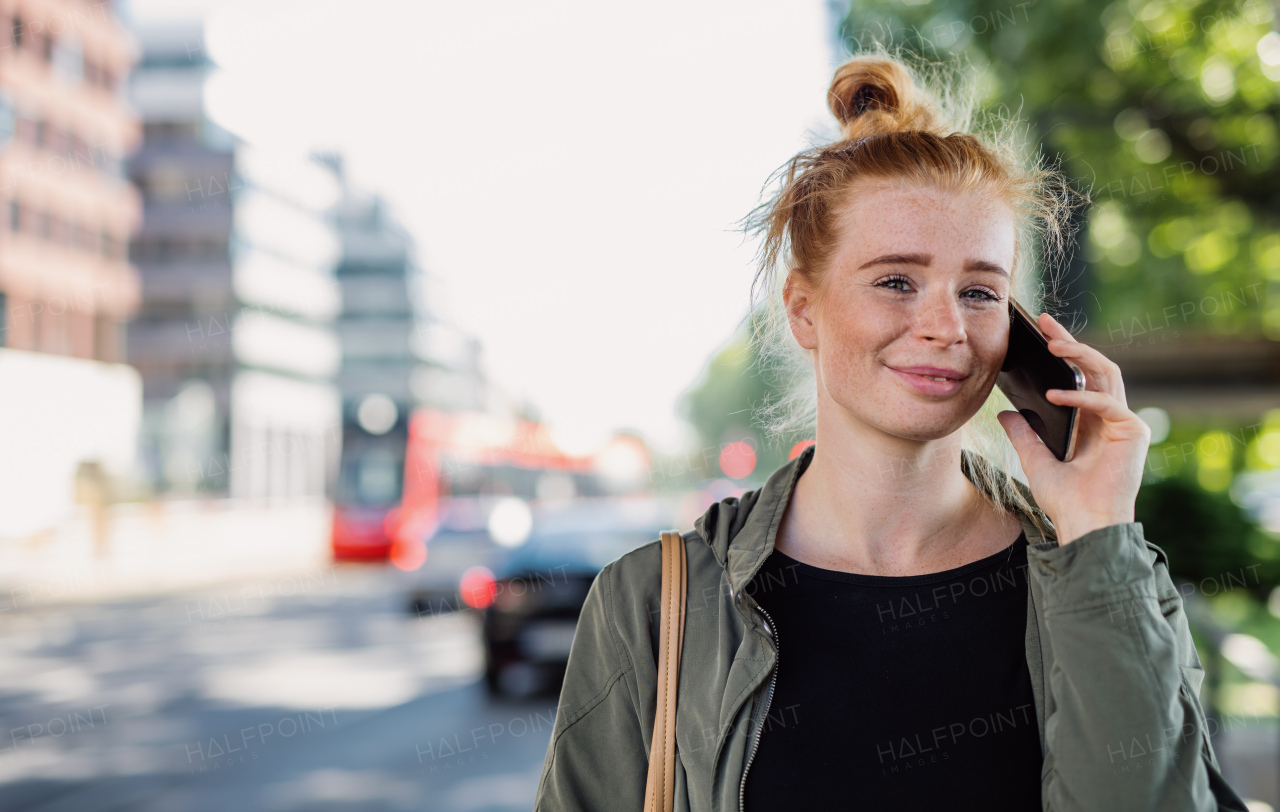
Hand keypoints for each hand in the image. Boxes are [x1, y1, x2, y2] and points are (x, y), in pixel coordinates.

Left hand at [995, 312, 1151, 544]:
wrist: (1084, 526)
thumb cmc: (1065, 500)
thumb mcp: (1035, 459)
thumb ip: (1023, 434)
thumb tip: (1005, 411)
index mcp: (1092, 421)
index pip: (1080, 375)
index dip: (1064, 350)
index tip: (1041, 331)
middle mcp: (1111, 417)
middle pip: (1095, 366)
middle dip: (1070, 341)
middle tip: (1045, 323)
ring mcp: (1125, 423)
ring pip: (1106, 374)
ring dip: (1080, 356)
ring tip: (1053, 345)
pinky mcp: (1133, 433)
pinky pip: (1107, 404)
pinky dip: (1081, 397)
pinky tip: (1054, 395)